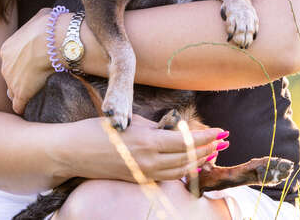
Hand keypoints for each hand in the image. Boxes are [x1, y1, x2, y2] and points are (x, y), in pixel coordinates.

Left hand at [0, 7, 58, 113]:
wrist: (54, 41)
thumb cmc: (50, 26)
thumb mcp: (41, 17)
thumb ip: (38, 23)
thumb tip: (46, 22)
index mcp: (7, 49)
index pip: (11, 60)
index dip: (22, 64)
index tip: (33, 64)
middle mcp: (5, 66)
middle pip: (10, 76)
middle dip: (21, 78)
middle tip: (36, 79)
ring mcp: (12, 81)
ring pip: (14, 92)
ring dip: (22, 93)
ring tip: (34, 94)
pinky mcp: (22, 94)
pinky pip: (19, 105)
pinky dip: (24, 106)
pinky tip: (30, 107)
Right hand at [69, 115, 227, 181]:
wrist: (73, 151)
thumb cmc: (98, 129)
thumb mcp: (131, 122)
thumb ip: (155, 128)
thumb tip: (174, 131)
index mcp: (148, 143)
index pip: (187, 141)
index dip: (207, 137)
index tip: (222, 130)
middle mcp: (149, 161)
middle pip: (188, 157)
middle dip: (209, 148)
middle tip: (225, 140)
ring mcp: (143, 173)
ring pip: (180, 170)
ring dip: (199, 160)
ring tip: (214, 152)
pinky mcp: (138, 178)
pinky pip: (167, 176)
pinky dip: (183, 170)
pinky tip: (191, 165)